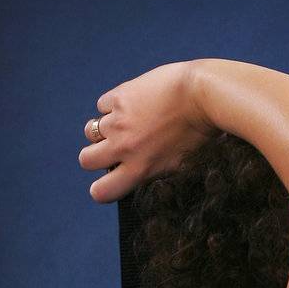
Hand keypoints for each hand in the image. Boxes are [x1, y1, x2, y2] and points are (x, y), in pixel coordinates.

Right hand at [78, 60, 214, 204]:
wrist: (202, 96)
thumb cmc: (200, 133)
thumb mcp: (179, 165)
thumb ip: (153, 170)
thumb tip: (137, 173)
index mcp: (139, 170)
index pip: (101, 191)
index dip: (101, 188)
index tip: (110, 179)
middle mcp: (124, 148)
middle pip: (86, 160)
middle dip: (94, 157)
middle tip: (111, 150)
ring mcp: (119, 122)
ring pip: (90, 131)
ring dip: (102, 130)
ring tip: (123, 124)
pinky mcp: (119, 97)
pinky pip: (102, 105)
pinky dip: (111, 106)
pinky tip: (131, 103)